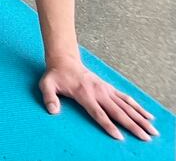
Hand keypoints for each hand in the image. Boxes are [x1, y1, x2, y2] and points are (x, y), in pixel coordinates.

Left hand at [40, 60, 156, 141]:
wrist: (65, 61)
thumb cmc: (55, 76)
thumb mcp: (46, 84)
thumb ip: (49, 97)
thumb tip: (53, 111)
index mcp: (84, 94)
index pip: (99, 113)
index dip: (109, 125)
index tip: (119, 136)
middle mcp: (99, 92)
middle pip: (118, 112)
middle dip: (133, 125)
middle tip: (145, 137)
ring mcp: (106, 90)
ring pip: (126, 106)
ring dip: (140, 118)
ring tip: (152, 130)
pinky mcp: (110, 88)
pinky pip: (126, 99)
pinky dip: (138, 107)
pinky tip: (148, 116)